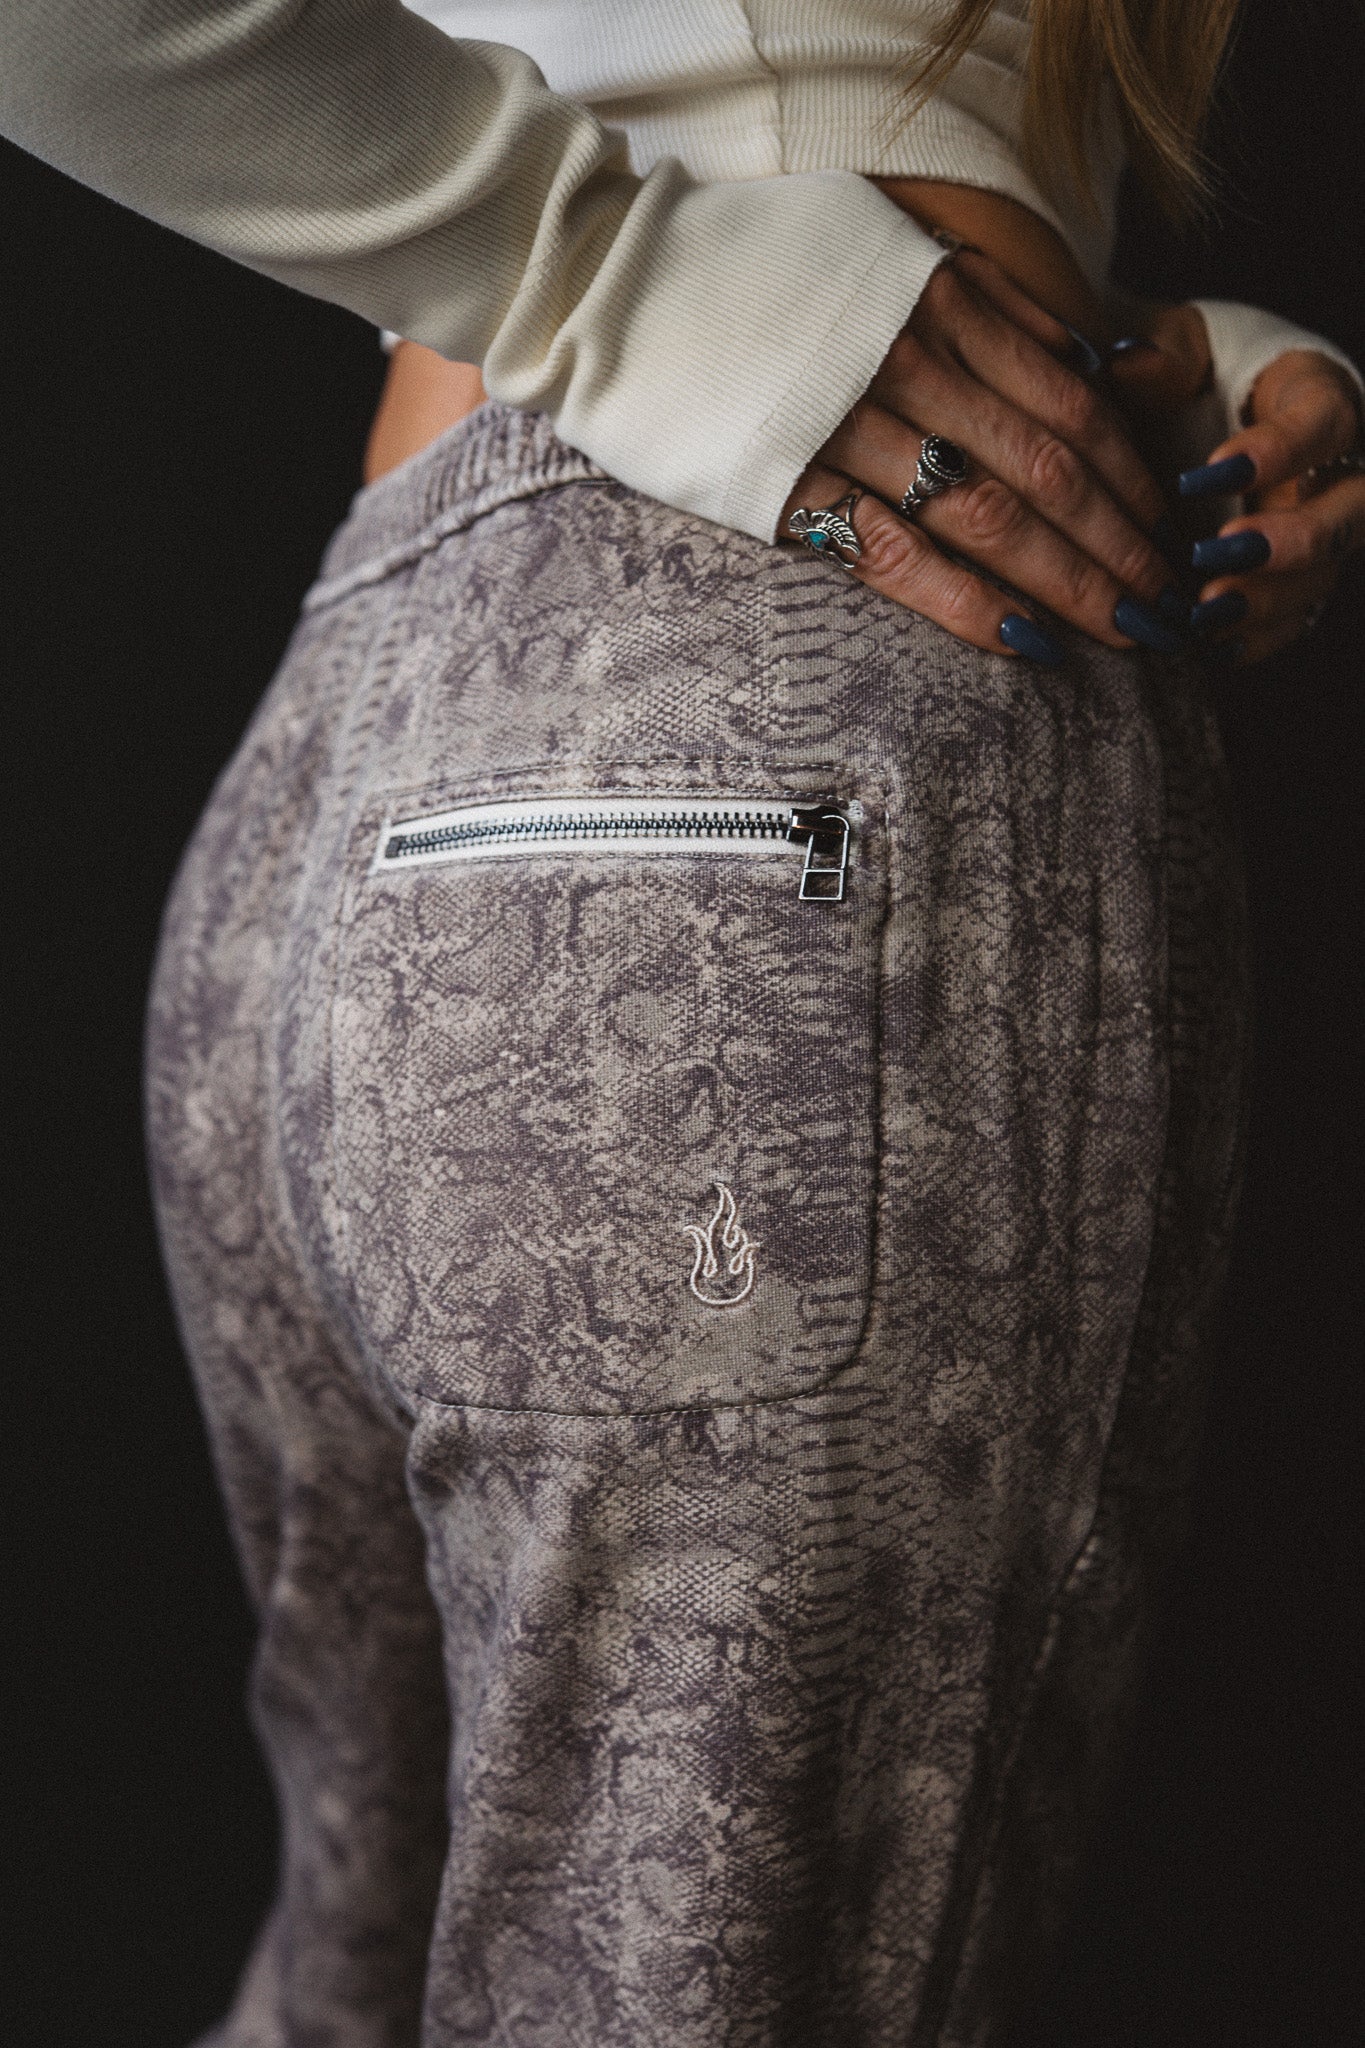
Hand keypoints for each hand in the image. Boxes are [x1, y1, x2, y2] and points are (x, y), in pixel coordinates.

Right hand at [780, 252, 1180, 663]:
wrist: (610, 283)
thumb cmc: (749, 267)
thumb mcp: (883, 241)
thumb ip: (988, 298)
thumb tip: (1090, 362)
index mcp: (939, 299)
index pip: (1072, 405)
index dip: (1135, 479)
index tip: (1172, 531)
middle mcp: (908, 361)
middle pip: (1050, 470)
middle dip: (1123, 546)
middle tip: (1173, 606)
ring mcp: (846, 428)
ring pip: (989, 516)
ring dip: (1069, 581)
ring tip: (1123, 632)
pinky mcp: (785, 486)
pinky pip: (896, 555)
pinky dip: (967, 601)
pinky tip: (1024, 640)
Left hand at [1172, 349, 1363, 665]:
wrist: (1188, 414)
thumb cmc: (1188, 370)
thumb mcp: (1174, 346)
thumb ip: (1160, 355)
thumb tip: (1126, 365)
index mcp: (1316, 395)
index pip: (1324, 421)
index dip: (1279, 451)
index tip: (1208, 475)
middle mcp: (1336, 467)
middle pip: (1350, 510)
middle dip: (1292, 541)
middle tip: (1222, 556)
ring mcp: (1321, 528)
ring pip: (1322, 575)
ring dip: (1265, 600)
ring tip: (1202, 615)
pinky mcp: (1295, 578)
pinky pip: (1293, 618)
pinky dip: (1253, 638)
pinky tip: (1207, 647)